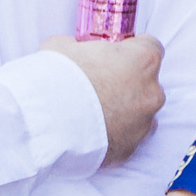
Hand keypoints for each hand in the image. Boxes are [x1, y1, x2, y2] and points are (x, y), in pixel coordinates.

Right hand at [42, 34, 165, 164]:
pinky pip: (126, 138)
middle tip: (97, 86)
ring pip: (140, 114)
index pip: (151, 47)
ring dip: (122, 111)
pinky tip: (89, 131)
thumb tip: (76, 51)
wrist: (43, 122)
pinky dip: (112, 134)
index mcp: (141, 60)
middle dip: (126, 83)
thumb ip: (80, 48)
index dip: (130, 50)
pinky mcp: (130, 148)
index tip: (115, 56)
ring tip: (91, 113)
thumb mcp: (62, 46)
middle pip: (147, 83)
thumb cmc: (55, 78)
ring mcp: (143, 123)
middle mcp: (151, 92)